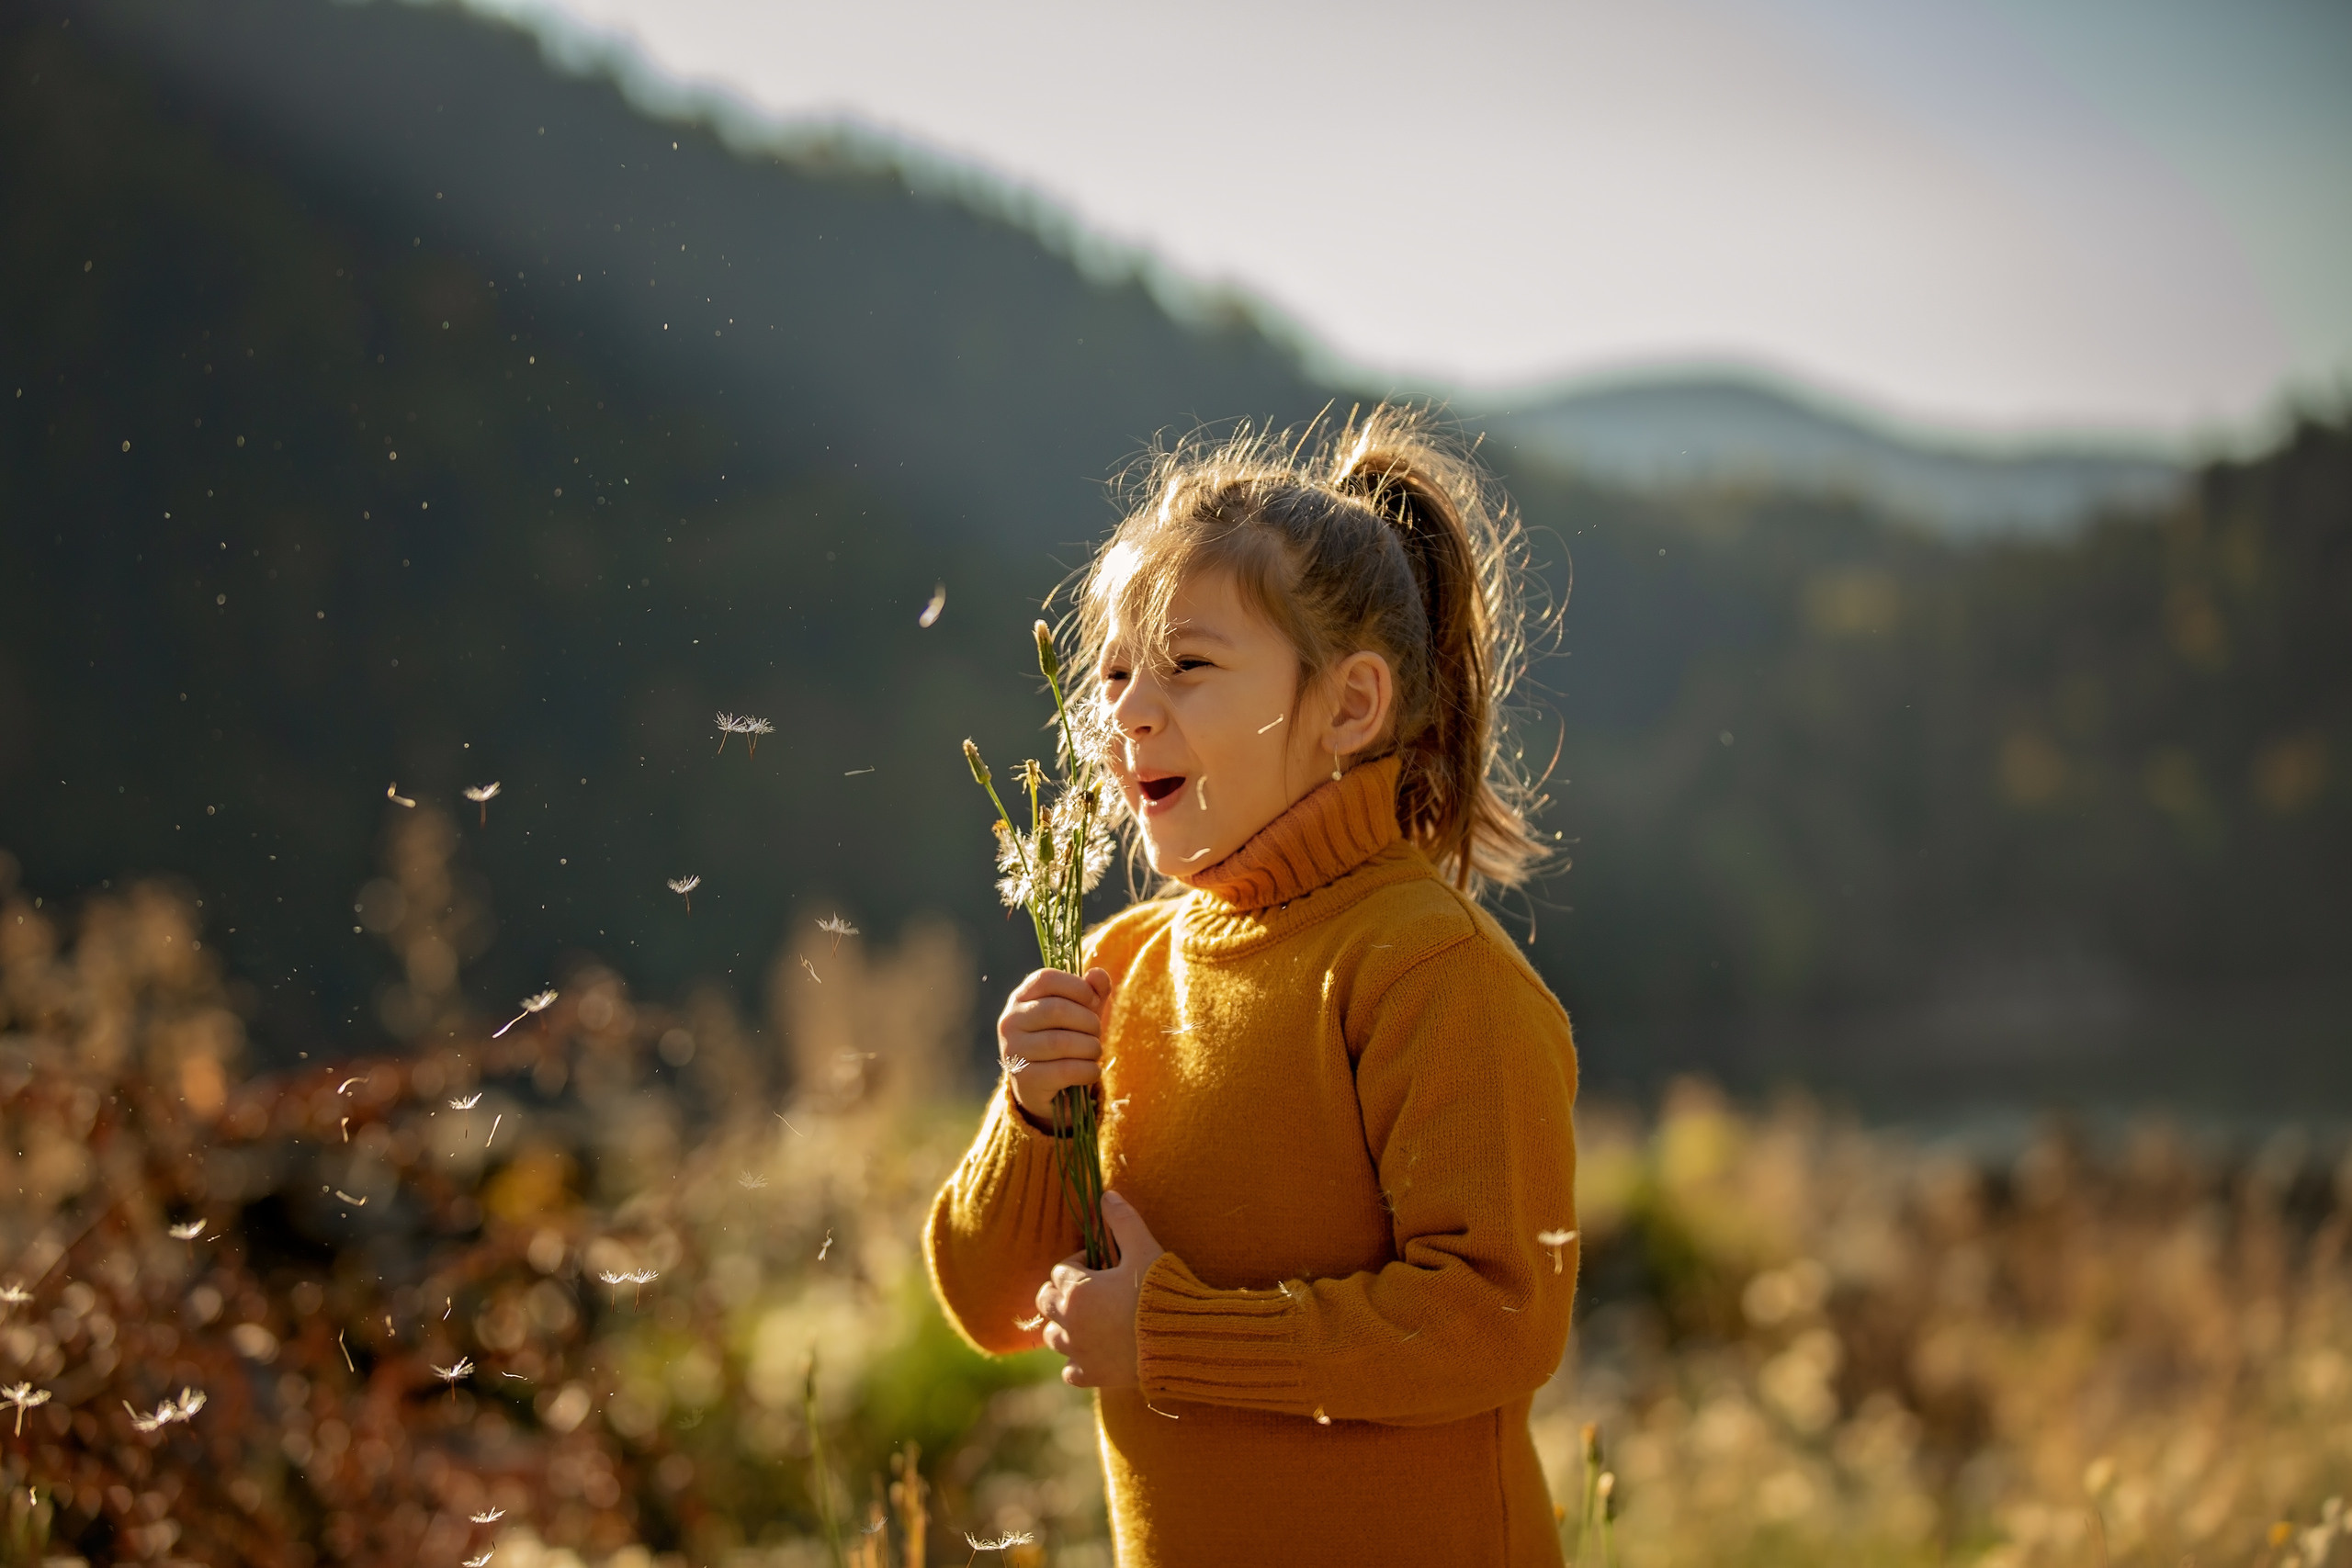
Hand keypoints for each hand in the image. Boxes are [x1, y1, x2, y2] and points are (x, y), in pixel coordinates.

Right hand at [998, 966, 1111, 1123]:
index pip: (1047, 979)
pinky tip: (1092, 1071)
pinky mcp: (1024, 1079)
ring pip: (1062, 1042)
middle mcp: (1010, 1021)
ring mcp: (1014, 1051)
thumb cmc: (1063, 1041)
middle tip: (1097, 1033)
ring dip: (1091, 1048)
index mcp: (1021, 998)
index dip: (1077, 987)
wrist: (1043, 1089)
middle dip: (1089, 1022)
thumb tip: (1097, 975)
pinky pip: (1065, 1071)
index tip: (1093, 1001)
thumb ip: (1092, 992)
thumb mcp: (1079, 1013)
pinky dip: (1088, 1070)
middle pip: (1057, 1010)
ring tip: (1095, 1052)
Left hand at [1035, 1192, 1165, 1388]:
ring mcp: (1079, 1352)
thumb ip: (1123, 1221)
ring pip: (1053, 1337)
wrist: (1182, 1341)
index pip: (1059, 1271)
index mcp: (1077, 1290)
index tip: (1101, 1266)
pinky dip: (1077, 1361)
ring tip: (1089, 1320)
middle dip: (1062, 1293)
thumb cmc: (1162, 1292)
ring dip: (1065, 1326)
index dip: (1078, 1265)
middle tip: (1090, 1290)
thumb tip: (1106, 1194)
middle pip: (1046, 1303)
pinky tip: (1095, 1351)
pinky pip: (1070, 1370)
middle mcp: (1070, 1322)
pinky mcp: (1093, 1375)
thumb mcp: (1144, 1249)